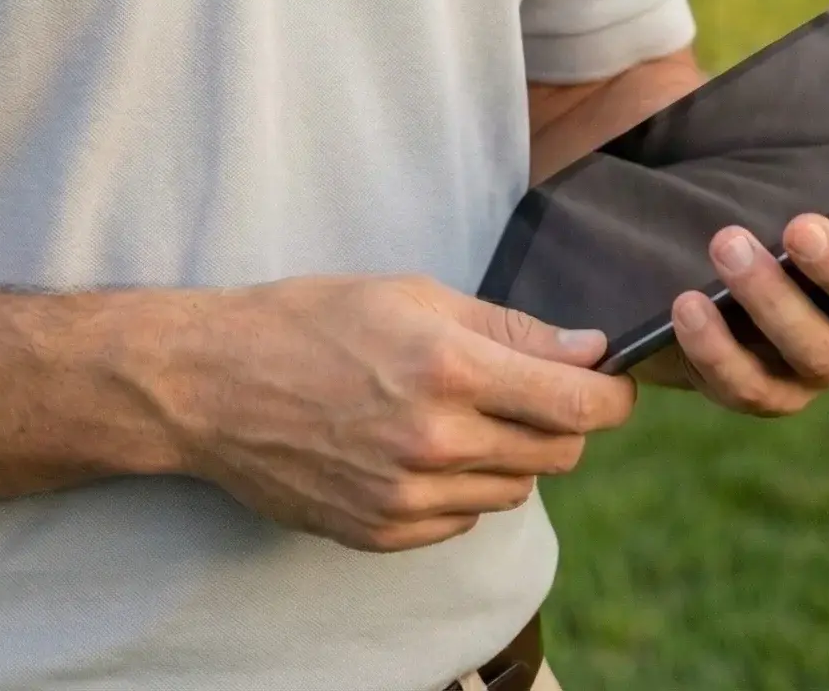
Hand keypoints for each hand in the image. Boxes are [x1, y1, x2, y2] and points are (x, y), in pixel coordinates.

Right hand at [147, 274, 636, 550]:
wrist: (215, 384)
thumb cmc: (310, 320)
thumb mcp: (411, 294)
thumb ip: (509, 328)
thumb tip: (589, 351)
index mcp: (448, 366)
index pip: (576, 404)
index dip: (612, 395)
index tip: (613, 383)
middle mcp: (435, 440)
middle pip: (559, 452)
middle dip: (564, 420)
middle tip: (533, 387)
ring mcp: (408, 496)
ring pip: (516, 488)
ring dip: (512, 452)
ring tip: (463, 411)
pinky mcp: (385, 534)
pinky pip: (465, 516)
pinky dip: (465, 485)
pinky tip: (423, 446)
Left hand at [642, 169, 828, 414]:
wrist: (672, 266)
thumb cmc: (739, 208)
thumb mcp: (767, 175)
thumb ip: (803, 153)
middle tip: (799, 226)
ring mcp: (811, 365)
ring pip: (813, 353)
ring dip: (771, 301)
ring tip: (726, 246)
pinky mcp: (755, 391)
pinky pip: (743, 384)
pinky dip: (716, 348)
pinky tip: (688, 306)